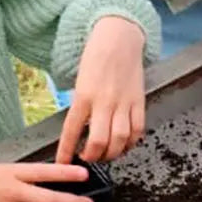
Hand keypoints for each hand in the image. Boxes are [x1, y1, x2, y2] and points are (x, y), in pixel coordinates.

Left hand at [57, 16, 145, 164]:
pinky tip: (125, 145)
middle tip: (89, 159)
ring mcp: (123, 103)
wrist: (119, 38)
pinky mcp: (139, 102)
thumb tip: (80, 130)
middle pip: (98, 141)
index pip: (72, 130)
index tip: (63, 163)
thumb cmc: (96, 58)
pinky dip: (131, 143)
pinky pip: (137, 131)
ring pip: (119, 140)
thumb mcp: (81, 81)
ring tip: (107, 155)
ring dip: (112, 153)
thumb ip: (81, 105)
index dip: (66, 150)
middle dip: (93, 156)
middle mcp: (104, 102)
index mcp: (84, 95)